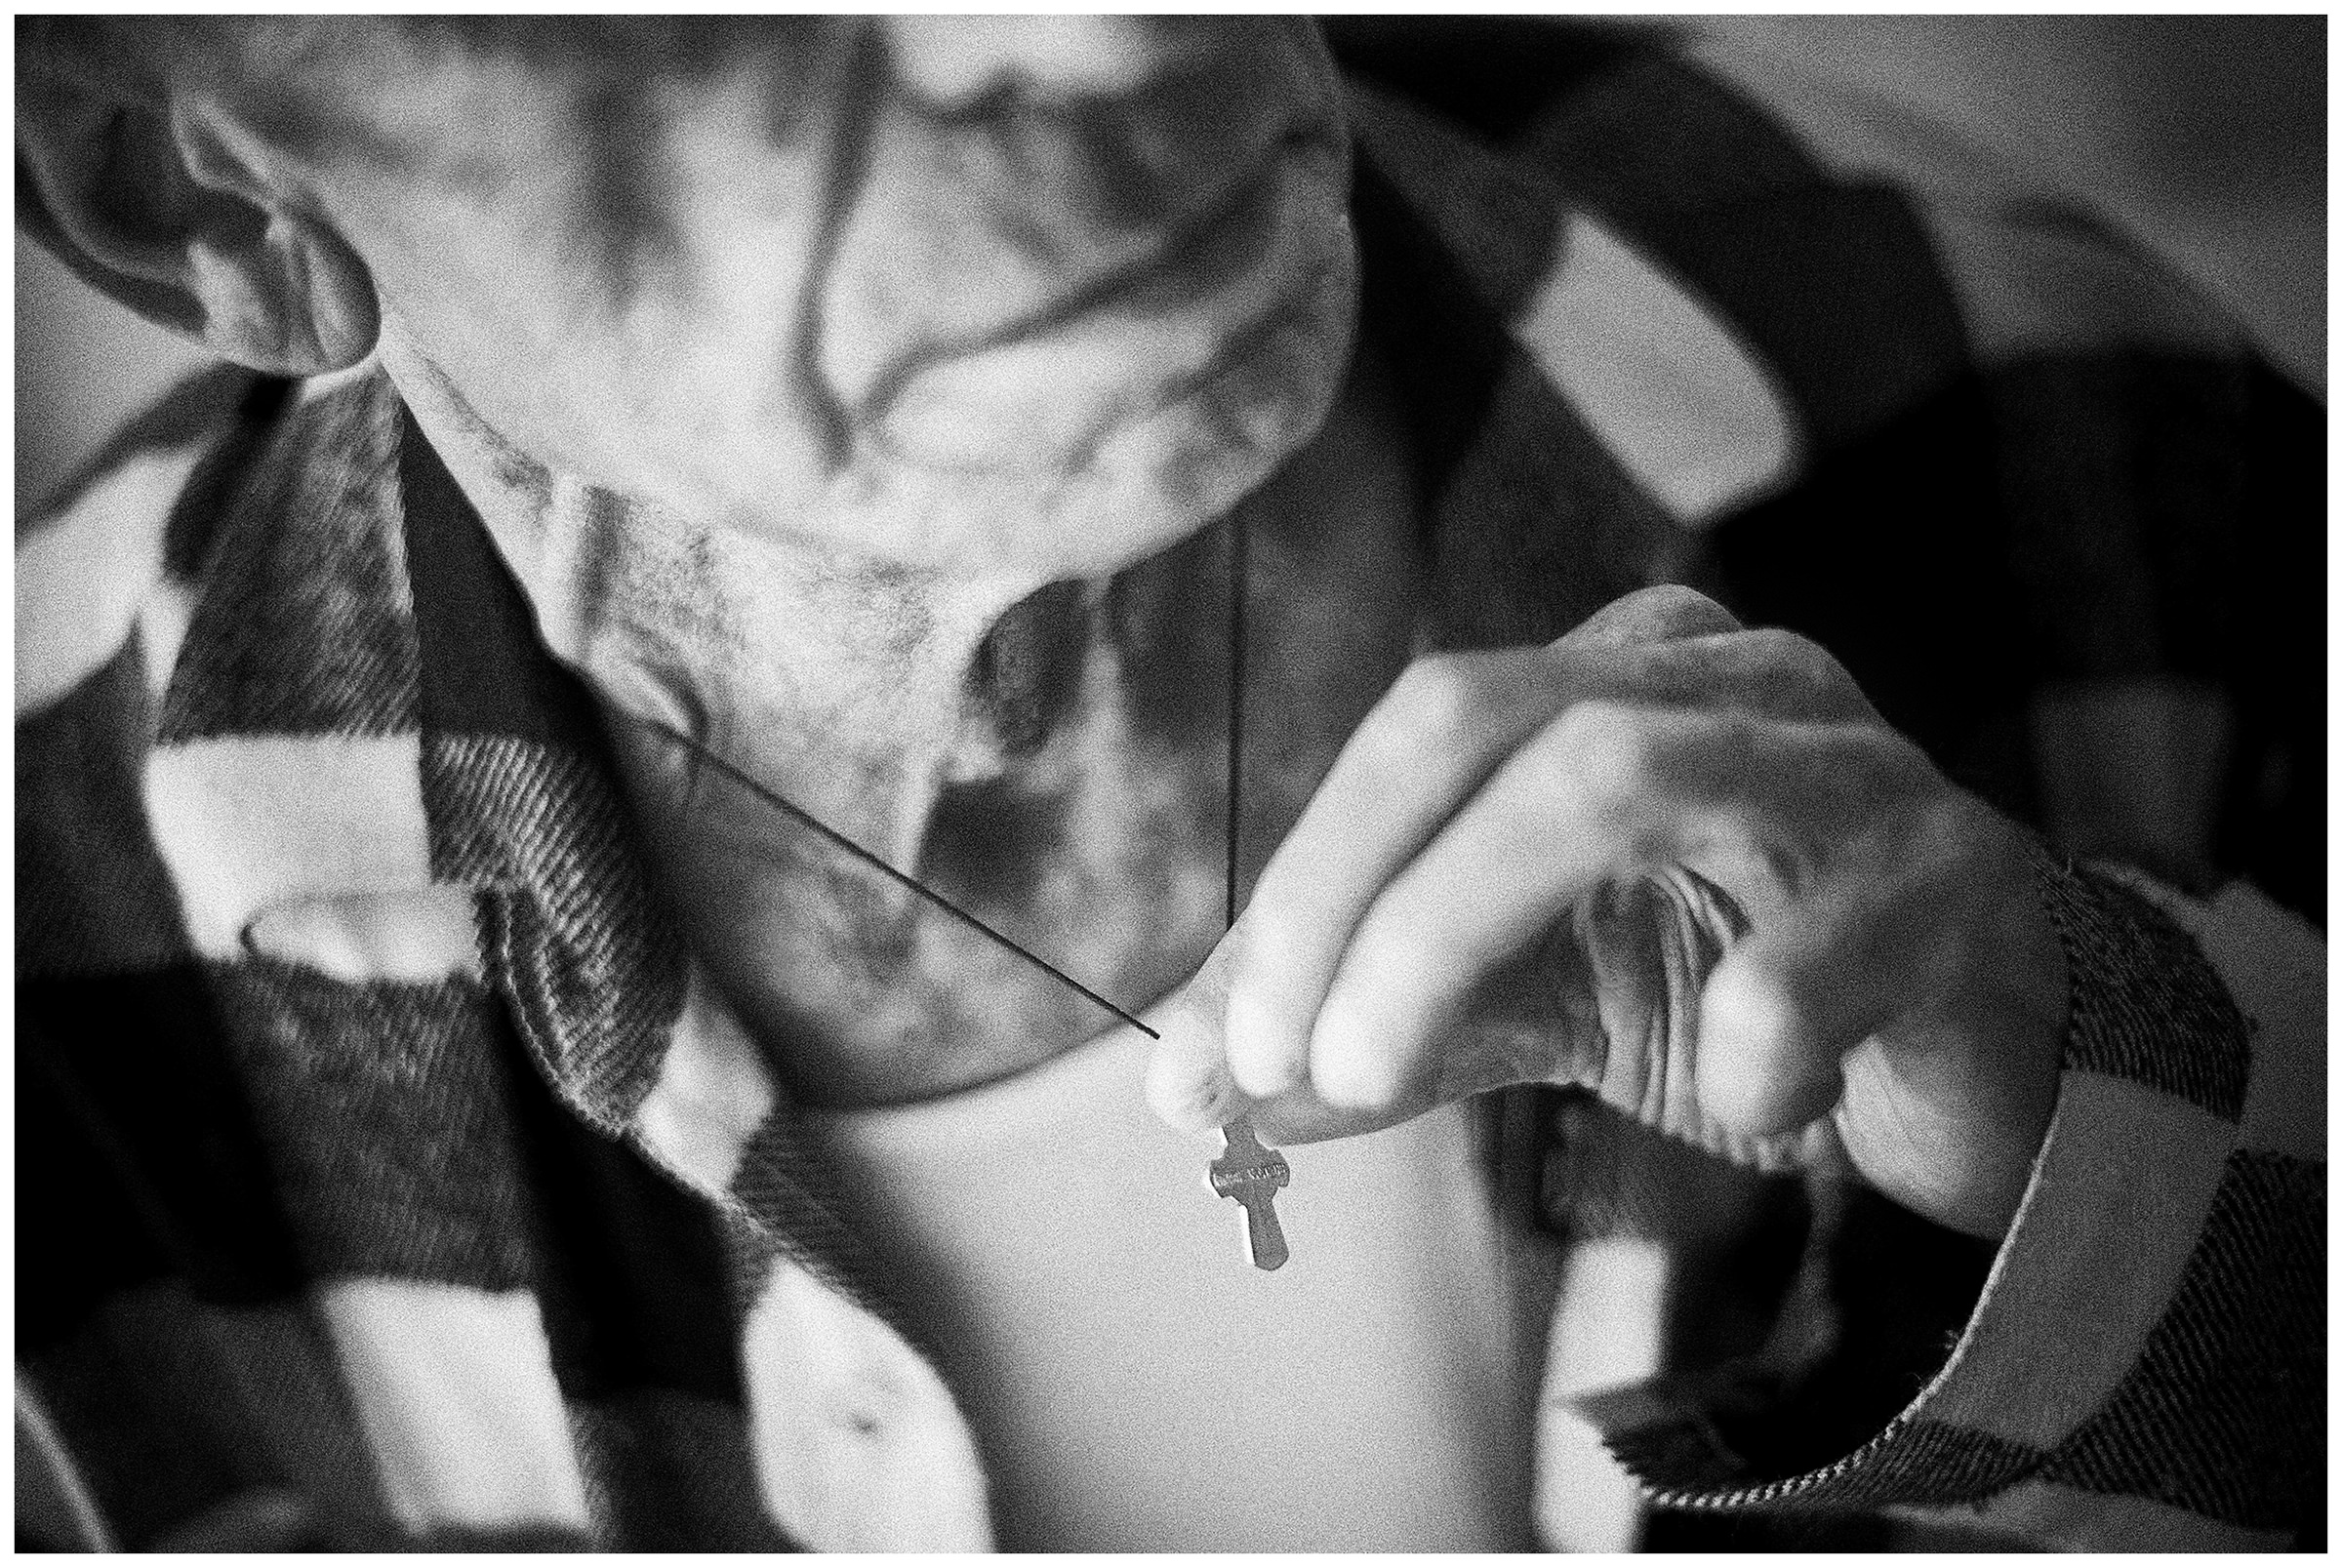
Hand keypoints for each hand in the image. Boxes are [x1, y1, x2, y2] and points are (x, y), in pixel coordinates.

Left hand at [1146, 586, 2067, 1238]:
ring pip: (1613, 780)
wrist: (1993, 1063)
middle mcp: (1724, 680)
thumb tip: (1184, 1093)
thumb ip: (1375, 1028)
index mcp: (1615, 677)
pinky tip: (1747, 1108)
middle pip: (1480, 719)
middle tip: (1280, 1059)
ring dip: (1449, 939)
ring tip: (1380, 1076)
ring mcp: (1845, 766)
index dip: (1298, 882)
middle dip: (1345, 895)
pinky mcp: (1954, 884)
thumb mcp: (1529, 1000)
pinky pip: (1812, 953)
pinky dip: (1742, 1047)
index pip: (1417, 728)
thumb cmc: (1746, 994)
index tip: (1213, 1051)